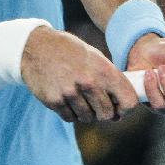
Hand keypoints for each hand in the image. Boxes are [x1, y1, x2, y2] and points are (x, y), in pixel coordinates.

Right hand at [21, 26, 139, 122]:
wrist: (36, 46)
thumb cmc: (69, 51)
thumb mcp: (94, 57)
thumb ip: (109, 80)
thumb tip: (121, 109)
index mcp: (103, 69)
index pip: (128, 101)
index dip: (126, 109)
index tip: (119, 109)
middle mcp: (89, 81)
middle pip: (107, 115)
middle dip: (103, 113)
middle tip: (96, 105)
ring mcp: (70, 92)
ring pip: (87, 118)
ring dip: (85, 112)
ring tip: (78, 97)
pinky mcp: (54, 100)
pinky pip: (70, 118)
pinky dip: (70, 112)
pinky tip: (66, 98)